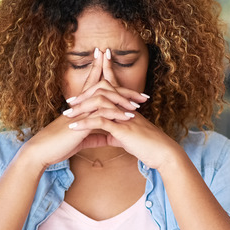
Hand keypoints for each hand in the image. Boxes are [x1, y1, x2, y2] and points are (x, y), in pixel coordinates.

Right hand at [20, 48, 142, 169]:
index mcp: (82, 107)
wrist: (42, 151)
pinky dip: (116, 114)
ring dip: (124, 101)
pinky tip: (128, 117)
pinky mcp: (81, 121)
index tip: (131, 86)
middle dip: (125, 90)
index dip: (110, 80)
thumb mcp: (81, 139)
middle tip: (144, 95)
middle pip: (105, 88)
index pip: (97, 87)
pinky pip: (101, 113)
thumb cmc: (59, 145)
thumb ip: (94, 135)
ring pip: (105, 97)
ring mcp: (81, 111)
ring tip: (139, 106)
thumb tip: (106, 138)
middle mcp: (82, 105)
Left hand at [66, 48, 182, 169]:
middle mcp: (125, 108)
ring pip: (98, 104)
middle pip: (102, 91)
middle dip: (84, 94)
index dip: (104, 75)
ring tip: (66, 115)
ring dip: (80, 109)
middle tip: (69, 101)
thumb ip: (117, 134)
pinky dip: (84, 123)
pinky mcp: (122, 128)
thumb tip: (107, 136)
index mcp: (127, 109)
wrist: (163, 153)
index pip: (113, 88)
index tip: (89, 76)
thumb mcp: (129, 139)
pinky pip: (100, 121)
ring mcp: (124, 117)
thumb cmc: (148, 146)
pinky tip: (73, 127)